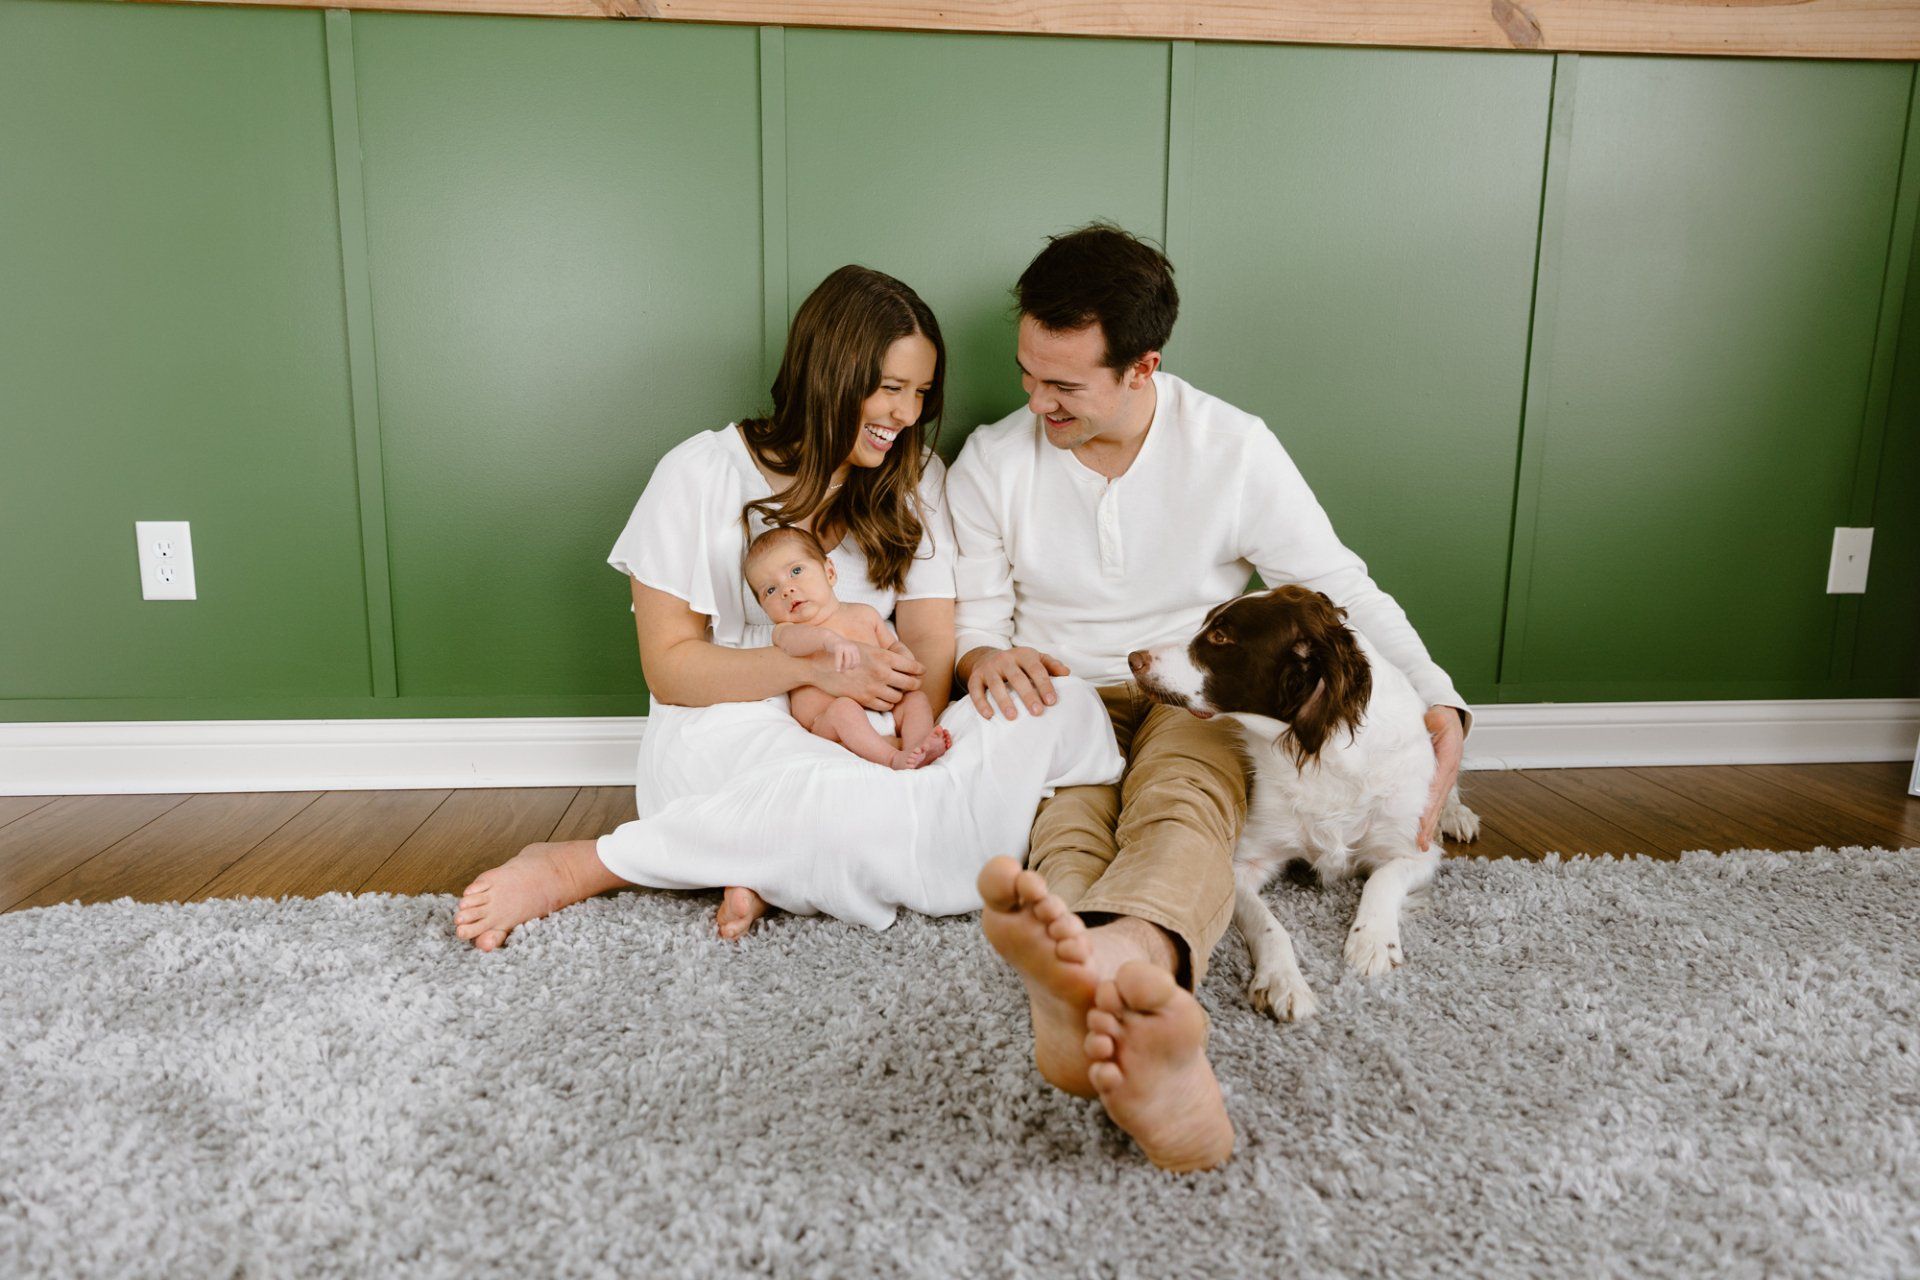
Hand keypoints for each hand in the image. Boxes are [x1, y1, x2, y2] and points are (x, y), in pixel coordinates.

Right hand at [812, 642, 922, 711]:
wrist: (818, 665)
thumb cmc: (841, 653)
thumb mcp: (865, 646)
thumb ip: (883, 654)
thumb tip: (899, 659)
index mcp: (883, 656)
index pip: (913, 666)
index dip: (920, 670)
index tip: (921, 671)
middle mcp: (882, 672)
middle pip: (911, 684)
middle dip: (914, 684)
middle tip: (914, 683)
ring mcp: (873, 688)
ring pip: (899, 697)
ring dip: (900, 694)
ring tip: (897, 690)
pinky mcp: (864, 700)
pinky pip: (885, 706)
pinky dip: (888, 703)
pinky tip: (885, 698)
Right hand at [825, 636, 859, 672]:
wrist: (829, 638)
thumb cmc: (837, 648)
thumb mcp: (845, 652)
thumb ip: (848, 660)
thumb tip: (848, 670)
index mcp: (854, 648)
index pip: (857, 661)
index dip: (853, 667)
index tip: (848, 668)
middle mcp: (851, 647)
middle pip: (853, 662)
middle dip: (848, 668)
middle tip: (842, 671)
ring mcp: (845, 647)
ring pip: (847, 662)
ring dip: (844, 668)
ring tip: (840, 671)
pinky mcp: (838, 648)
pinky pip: (839, 659)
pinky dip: (838, 665)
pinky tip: (837, 670)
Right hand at [966, 646, 1070, 719]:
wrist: (986, 657)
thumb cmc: (1018, 663)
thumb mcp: (1035, 659)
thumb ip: (1051, 665)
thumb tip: (1067, 673)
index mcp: (1023, 655)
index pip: (1036, 669)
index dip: (1044, 685)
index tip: (1051, 702)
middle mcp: (1005, 659)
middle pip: (1017, 678)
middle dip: (1027, 695)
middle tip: (1037, 712)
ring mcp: (988, 668)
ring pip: (996, 685)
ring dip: (1004, 701)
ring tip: (1013, 717)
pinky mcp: (974, 678)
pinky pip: (975, 691)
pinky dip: (981, 703)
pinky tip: (989, 716)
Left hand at [1417, 705, 1464, 851]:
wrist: (1449, 716)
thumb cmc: (1441, 717)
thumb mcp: (1440, 715)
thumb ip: (1436, 719)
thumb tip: (1432, 719)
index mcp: (1448, 762)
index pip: (1436, 789)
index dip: (1429, 808)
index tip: (1422, 826)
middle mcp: (1448, 775)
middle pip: (1437, 804)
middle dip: (1429, 825)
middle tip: (1421, 846)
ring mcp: (1444, 779)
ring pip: (1435, 806)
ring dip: (1428, 825)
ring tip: (1421, 845)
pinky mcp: (1437, 780)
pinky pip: (1432, 800)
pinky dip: (1427, 816)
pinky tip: (1420, 829)